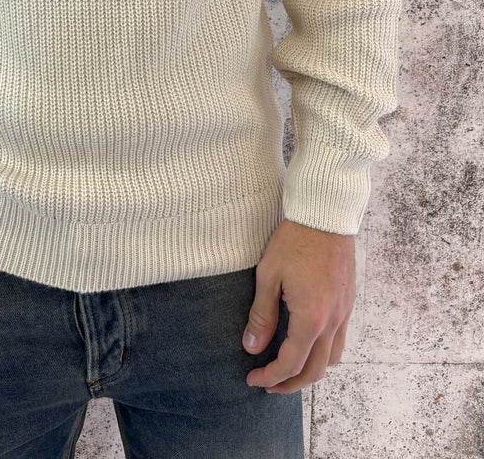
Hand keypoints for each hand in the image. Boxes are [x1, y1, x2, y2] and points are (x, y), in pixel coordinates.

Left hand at [242, 219, 355, 393]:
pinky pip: (340, 341)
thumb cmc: (295, 240)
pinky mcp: (348, 303)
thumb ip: (261, 315)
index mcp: (312, 318)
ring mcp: (344, 313)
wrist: (325, 215)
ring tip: (287, 369)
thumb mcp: (268, 276)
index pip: (291, 363)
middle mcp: (333, 322)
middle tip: (267, 385)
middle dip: (290, 384)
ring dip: (310, 372)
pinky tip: (306, 345)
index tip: (253, 379)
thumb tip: (251, 348)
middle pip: (315, 371)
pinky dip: (324, 354)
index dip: (270, 377)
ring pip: (332, 359)